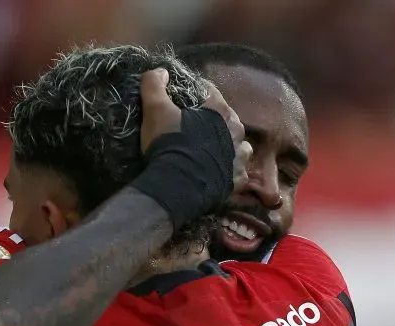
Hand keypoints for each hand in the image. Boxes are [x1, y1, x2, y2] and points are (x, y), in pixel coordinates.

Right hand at [139, 69, 250, 190]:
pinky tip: (218, 173)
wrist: (178, 186)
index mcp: (221, 111)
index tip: (184, 97)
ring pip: (238, 146)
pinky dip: (229, 171)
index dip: (196, 92)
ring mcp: (239, 158)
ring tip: (213, 151)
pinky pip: (237, 173)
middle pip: (227, 120)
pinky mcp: (236, 181)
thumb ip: (155, 85)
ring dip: (228, 146)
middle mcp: (237, 132)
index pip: (210, 92)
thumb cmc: (170, 142)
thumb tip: (160, 70)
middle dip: (214, 122)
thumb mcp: (156, 110)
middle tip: (197, 128)